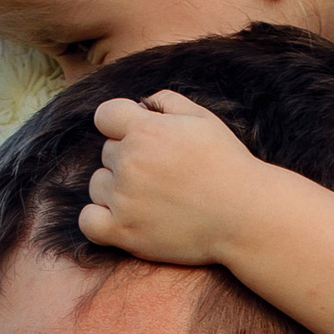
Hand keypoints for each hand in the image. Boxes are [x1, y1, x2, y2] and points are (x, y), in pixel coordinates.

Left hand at [77, 91, 264, 264]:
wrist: (245, 216)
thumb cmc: (227, 165)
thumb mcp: (203, 119)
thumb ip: (167, 102)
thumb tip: (142, 104)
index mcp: (145, 130)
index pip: (105, 115)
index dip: (121, 124)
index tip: (140, 136)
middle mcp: (130, 162)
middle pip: (106, 153)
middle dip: (128, 159)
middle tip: (162, 175)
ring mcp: (124, 198)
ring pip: (97, 185)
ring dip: (115, 189)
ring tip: (151, 198)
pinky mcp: (124, 232)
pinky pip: (88, 221)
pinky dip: (98, 219)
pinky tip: (122, 218)